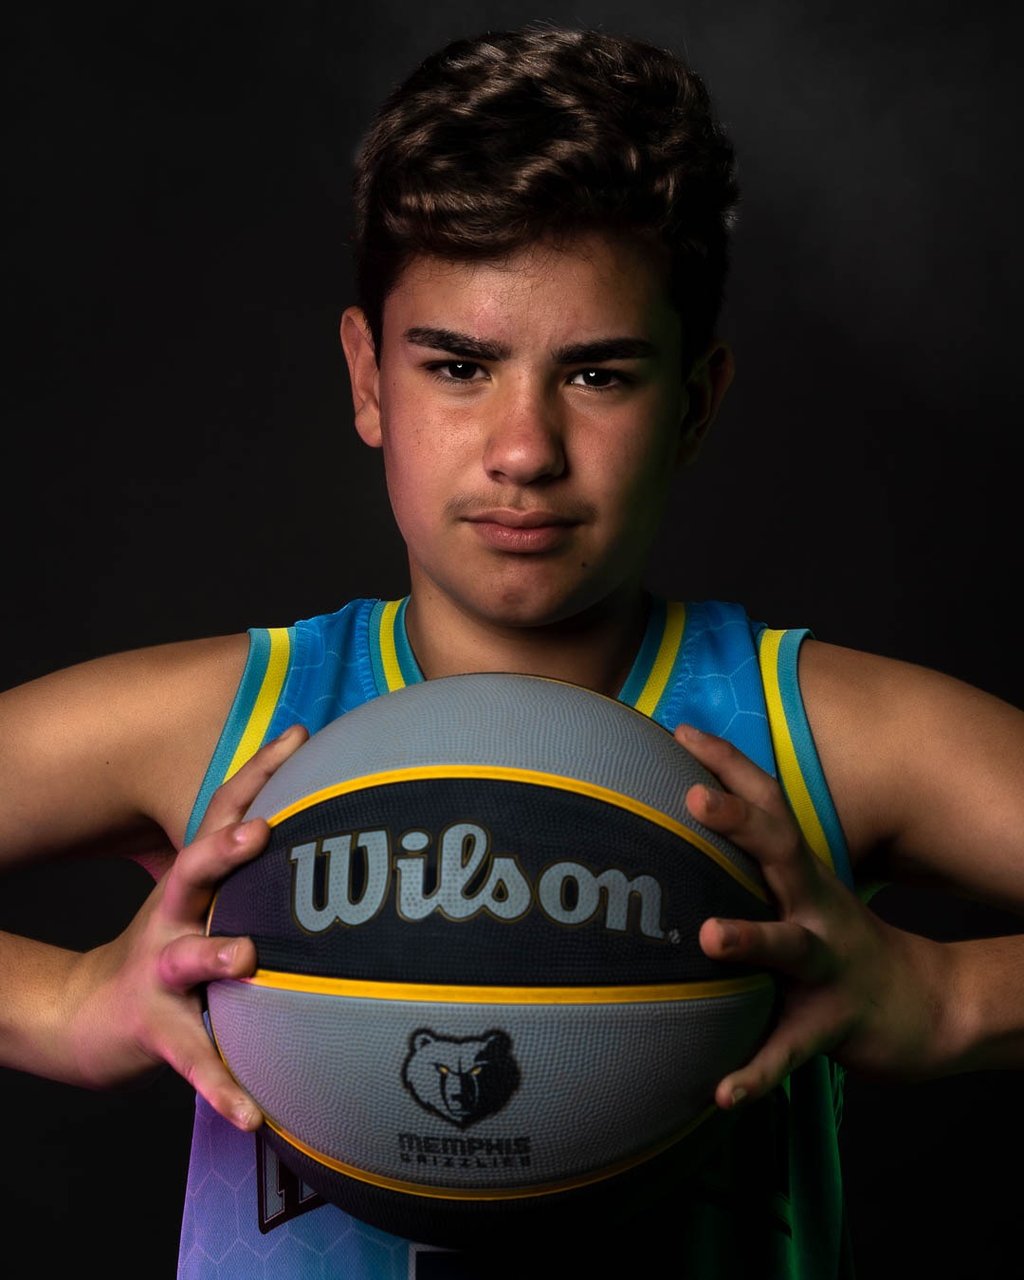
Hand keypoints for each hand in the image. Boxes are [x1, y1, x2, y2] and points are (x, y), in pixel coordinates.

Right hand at [65, 724, 308, 1129]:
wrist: (91, 1015)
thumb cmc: (171, 947)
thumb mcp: (203, 898)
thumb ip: (250, 865)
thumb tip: (319, 820)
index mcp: (195, 883)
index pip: (224, 815)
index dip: (259, 772)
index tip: (301, 734)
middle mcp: (176, 917)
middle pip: (193, 871)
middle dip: (224, 849)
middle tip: (261, 832)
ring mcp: (161, 974)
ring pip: (188, 961)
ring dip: (216, 957)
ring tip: (248, 958)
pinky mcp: (158, 1030)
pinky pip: (195, 1060)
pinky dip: (222, 1087)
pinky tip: (253, 1114)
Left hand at [674, 723, 946, 1108]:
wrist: (928, 1007)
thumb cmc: (838, 942)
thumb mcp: (801, 892)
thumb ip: (752, 863)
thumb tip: (682, 820)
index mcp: (802, 874)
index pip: (768, 805)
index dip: (728, 763)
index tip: (681, 728)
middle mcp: (816, 908)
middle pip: (781, 854)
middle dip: (740, 824)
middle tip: (694, 799)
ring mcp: (829, 965)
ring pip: (789, 948)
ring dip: (749, 939)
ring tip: (707, 938)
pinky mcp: (833, 1024)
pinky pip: (790, 1050)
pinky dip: (756, 1071)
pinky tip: (721, 1092)